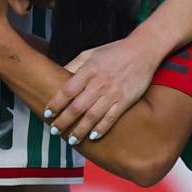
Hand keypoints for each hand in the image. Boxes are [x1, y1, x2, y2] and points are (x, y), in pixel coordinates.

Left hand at [46, 34, 161, 143]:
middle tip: (55, 131)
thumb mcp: (90, 53)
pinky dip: (101, 129)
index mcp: (88, 70)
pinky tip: (93, 137)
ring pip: (93, 116)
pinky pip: (111, 118)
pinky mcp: (126, 100)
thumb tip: (56, 75)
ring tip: (72, 140)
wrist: (143, 50)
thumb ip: (74, 66)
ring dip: (80, 130)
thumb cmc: (114, 52)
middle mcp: (99, 83)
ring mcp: (113, 92)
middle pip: (77, 107)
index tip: (47, 114)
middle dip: (64, 121)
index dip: (55, 104)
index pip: (67, 90)